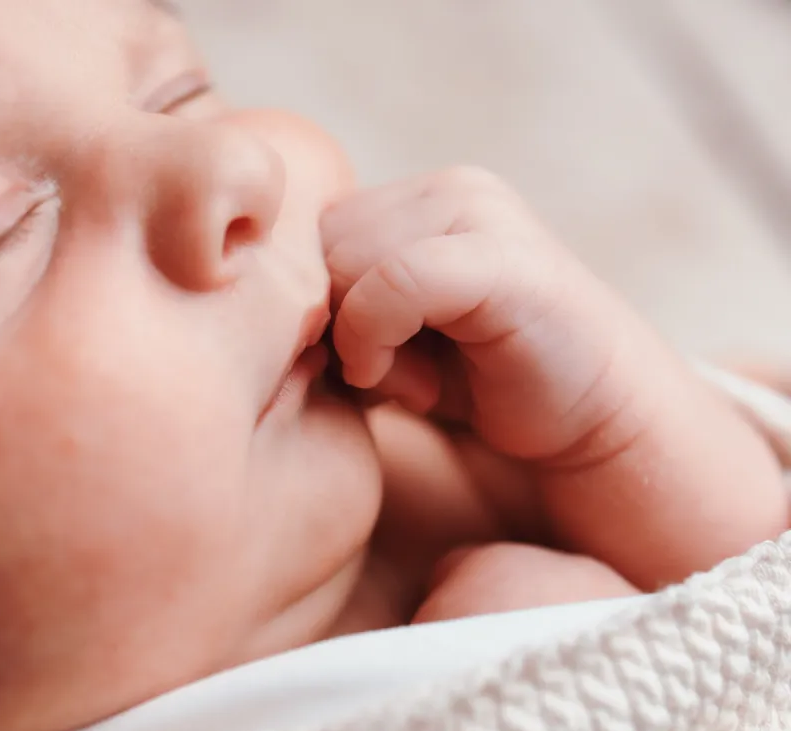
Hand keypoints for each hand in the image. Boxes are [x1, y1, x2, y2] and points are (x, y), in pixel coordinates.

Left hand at [322, 167, 786, 589]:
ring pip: (343, 264)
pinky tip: (418, 388)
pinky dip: (378, 340)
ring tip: (421, 381)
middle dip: (336, 327)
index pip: (307, 235)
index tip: (357, 369)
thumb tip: (263, 309)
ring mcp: (477, 213)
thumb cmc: (484, 384)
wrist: (589, 419)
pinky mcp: (501, 258)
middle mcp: (446, 190)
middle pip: (317, 247)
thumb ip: (342, 308)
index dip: (314, 311)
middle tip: (394, 378)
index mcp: (417, 202)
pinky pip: (393, 283)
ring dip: (361, 342)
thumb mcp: (395, 340)